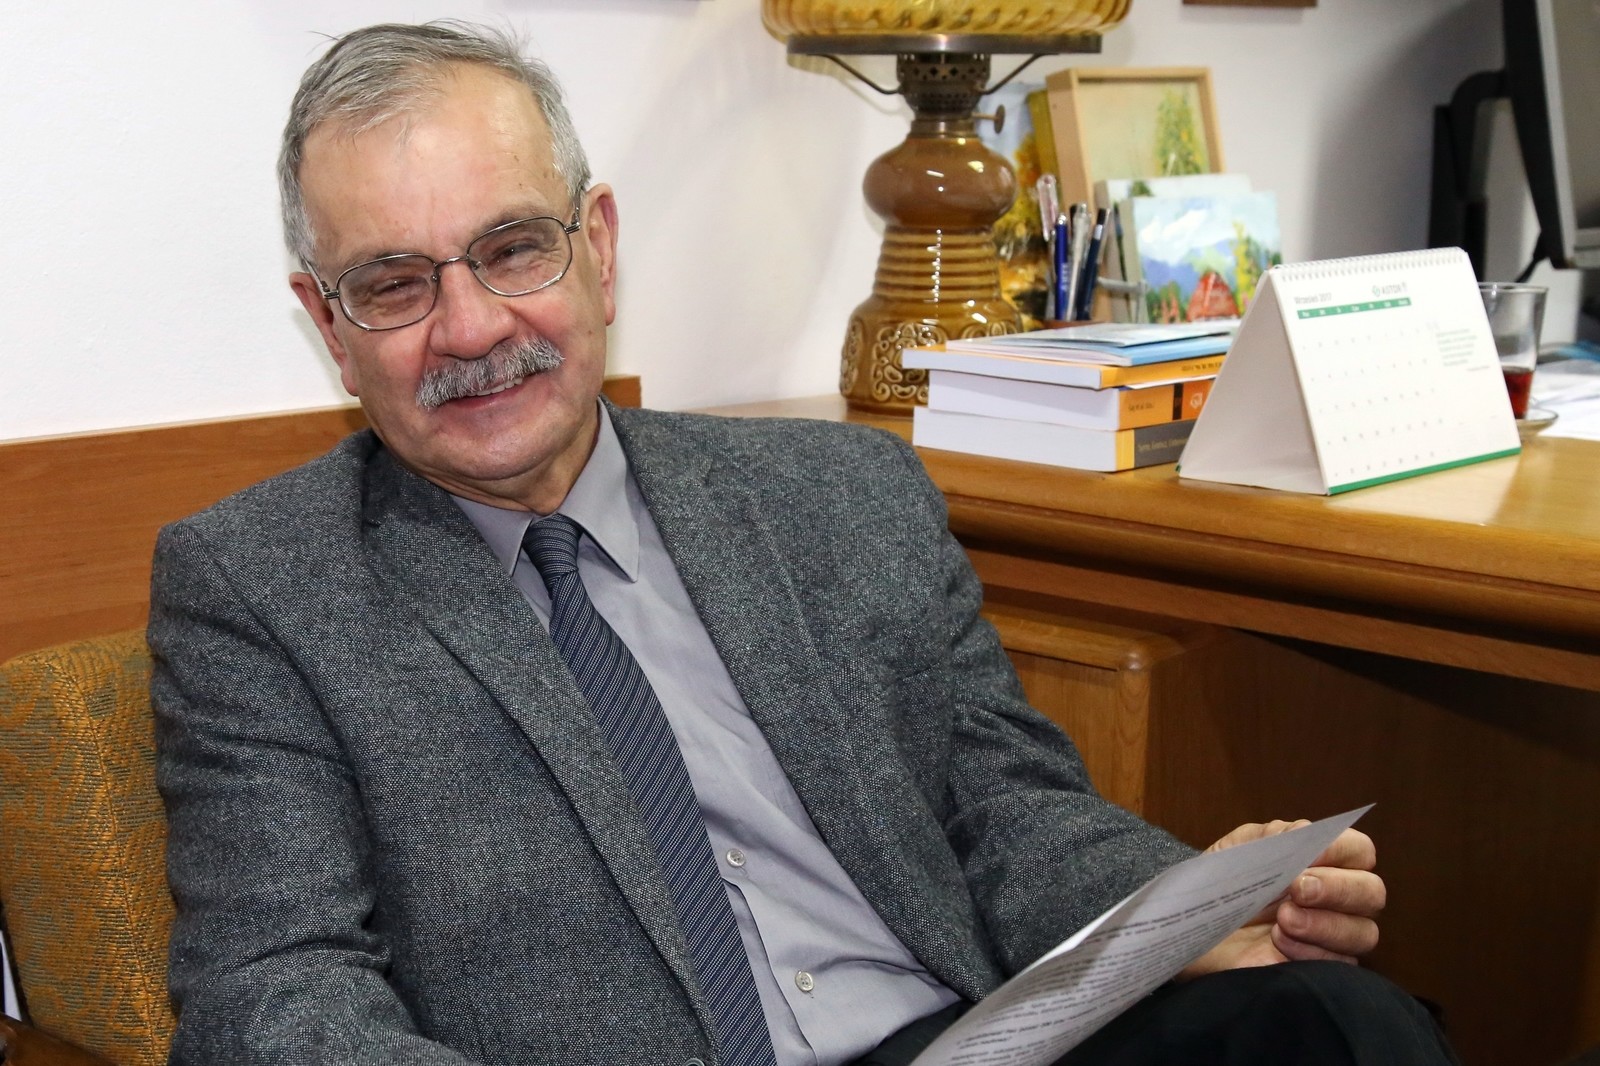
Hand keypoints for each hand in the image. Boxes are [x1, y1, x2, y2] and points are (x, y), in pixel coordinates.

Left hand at [1178, 820, 1384, 979]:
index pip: (1360, 850)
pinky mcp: (1318, 969)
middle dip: (1337, 889)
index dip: (1342, 849)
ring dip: (1324, 924)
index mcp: (1322, 861)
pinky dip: (1310, 953)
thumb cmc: (1222, 884)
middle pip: (1372, 893)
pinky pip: (1339, 966)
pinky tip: (1278, 943)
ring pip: (1363, 932)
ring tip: (1282, 920)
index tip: (1308, 854)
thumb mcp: (1240, 849)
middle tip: (1296, 889)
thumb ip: (1275, 837)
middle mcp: (1337, 899)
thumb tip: (1307, 835)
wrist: (1192, 928)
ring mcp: (1331, 936)